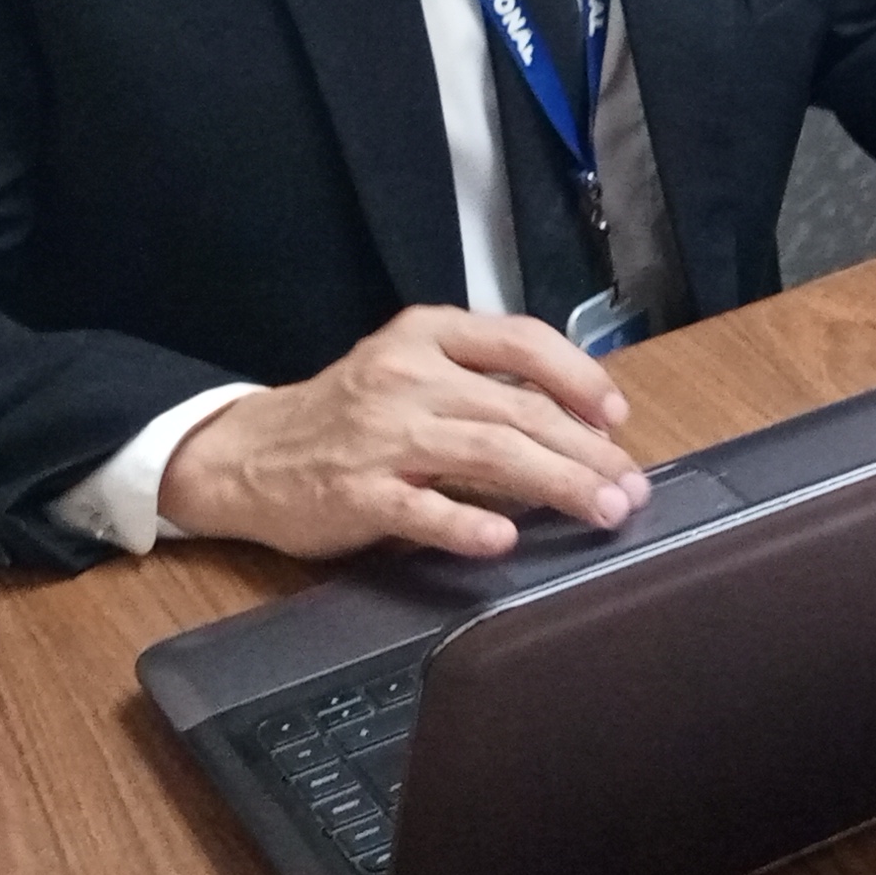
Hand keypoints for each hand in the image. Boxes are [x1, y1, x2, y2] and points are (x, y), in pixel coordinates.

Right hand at [161, 308, 649, 558]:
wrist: (246, 454)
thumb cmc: (346, 416)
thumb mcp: (409, 368)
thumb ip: (481, 381)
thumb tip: (580, 419)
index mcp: (426, 336)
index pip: (522, 342)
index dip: (580, 379)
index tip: (618, 417)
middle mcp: (407, 377)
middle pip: (519, 410)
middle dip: (587, 451)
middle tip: (629, 486)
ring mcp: (382, 436)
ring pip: (489, 454)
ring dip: (557, 484)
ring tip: (601, 509)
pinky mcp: (358, 494)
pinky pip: (423, 510)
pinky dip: (467, 524)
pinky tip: (504, 539)